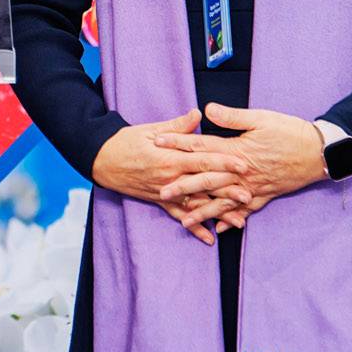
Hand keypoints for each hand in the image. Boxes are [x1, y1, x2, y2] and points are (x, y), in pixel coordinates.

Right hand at [89, 110, 253, 246]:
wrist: (102, 160)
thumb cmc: (126, 141)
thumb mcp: (151, 129)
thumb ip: (178, 126)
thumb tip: (199, 114)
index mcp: (170, 158)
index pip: (202, 161)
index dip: (223, 163)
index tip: (243, 165)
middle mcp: (169, 178)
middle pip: (203, 186)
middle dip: (228, 192)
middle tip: (250, 196)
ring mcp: (165, 192)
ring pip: (196, 205)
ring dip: (218, 214)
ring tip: (240, 221)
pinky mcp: (158, 200)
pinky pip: (179, 216)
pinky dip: (194, 227)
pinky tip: (210, 237)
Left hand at [158, 103, 329, 233]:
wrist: (321, 153)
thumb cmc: (291, 132)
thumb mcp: (262, 118)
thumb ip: (233, 117)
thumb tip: (207, 109)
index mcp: (237, 150)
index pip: (201, 146)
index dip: (178, 143)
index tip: (157, 142)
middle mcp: (241, 173)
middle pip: (206, 179)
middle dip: (182, 185)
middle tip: (159, 191)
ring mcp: (253, 187)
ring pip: (223, 201)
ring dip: (202, 210)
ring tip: (183, 219)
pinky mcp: (265, 195)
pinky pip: (245, 210)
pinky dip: (231, 219)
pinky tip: (219, 229)